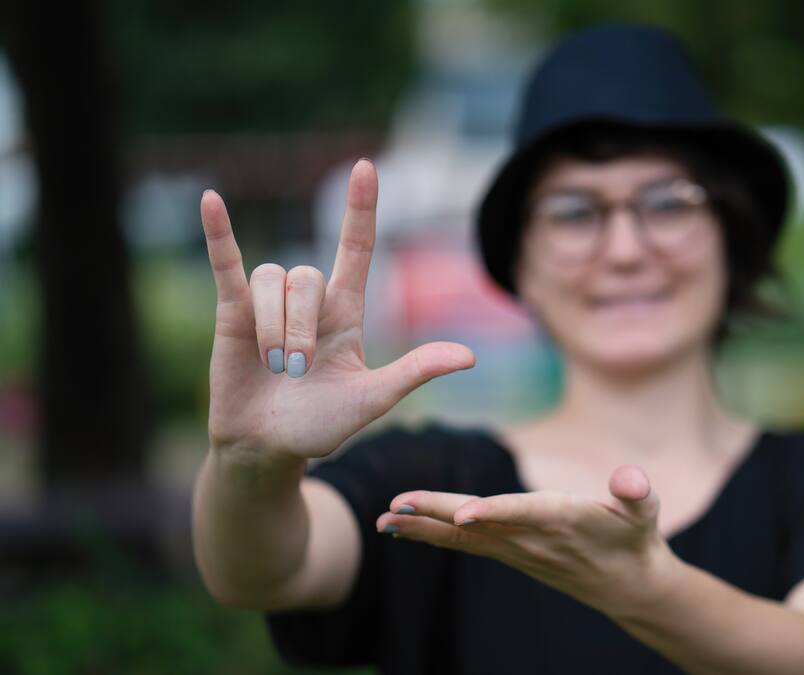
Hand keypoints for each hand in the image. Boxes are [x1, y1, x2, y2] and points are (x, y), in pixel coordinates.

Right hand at [200, 159, 474, 460]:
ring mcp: (269, 304)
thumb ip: (414, 372)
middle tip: (296, 371)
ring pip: (271, 278)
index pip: (356, 247)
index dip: (360, 208)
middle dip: (300, 325)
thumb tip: (470, 357)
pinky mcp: (232, 313)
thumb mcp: (373, 399)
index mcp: (346, 312)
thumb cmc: (322, 425)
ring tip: (273, 365)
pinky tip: (210, 200)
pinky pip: (227, 263)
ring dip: (273, 325)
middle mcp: (309, 300)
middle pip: (306, 276)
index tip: (365, 167)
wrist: (268, 448)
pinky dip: (218, 233)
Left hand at [373, 464, 683, 617]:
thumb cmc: (638, 538)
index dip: (495, 513)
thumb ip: (638, 494)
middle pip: (479, 524)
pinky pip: (465, 545)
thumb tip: (632, 480)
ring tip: (383, 520)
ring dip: (423, 528)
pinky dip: (433, 536)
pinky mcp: (511, 554)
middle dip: (436, 515)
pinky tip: (404, 529)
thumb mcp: (647, 513)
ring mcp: (518, 549)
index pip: (524, 514)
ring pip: (464, 537)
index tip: (462, 514)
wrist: (630, 586)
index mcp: (565, 520)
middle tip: (396, 507)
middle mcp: (533, 537)